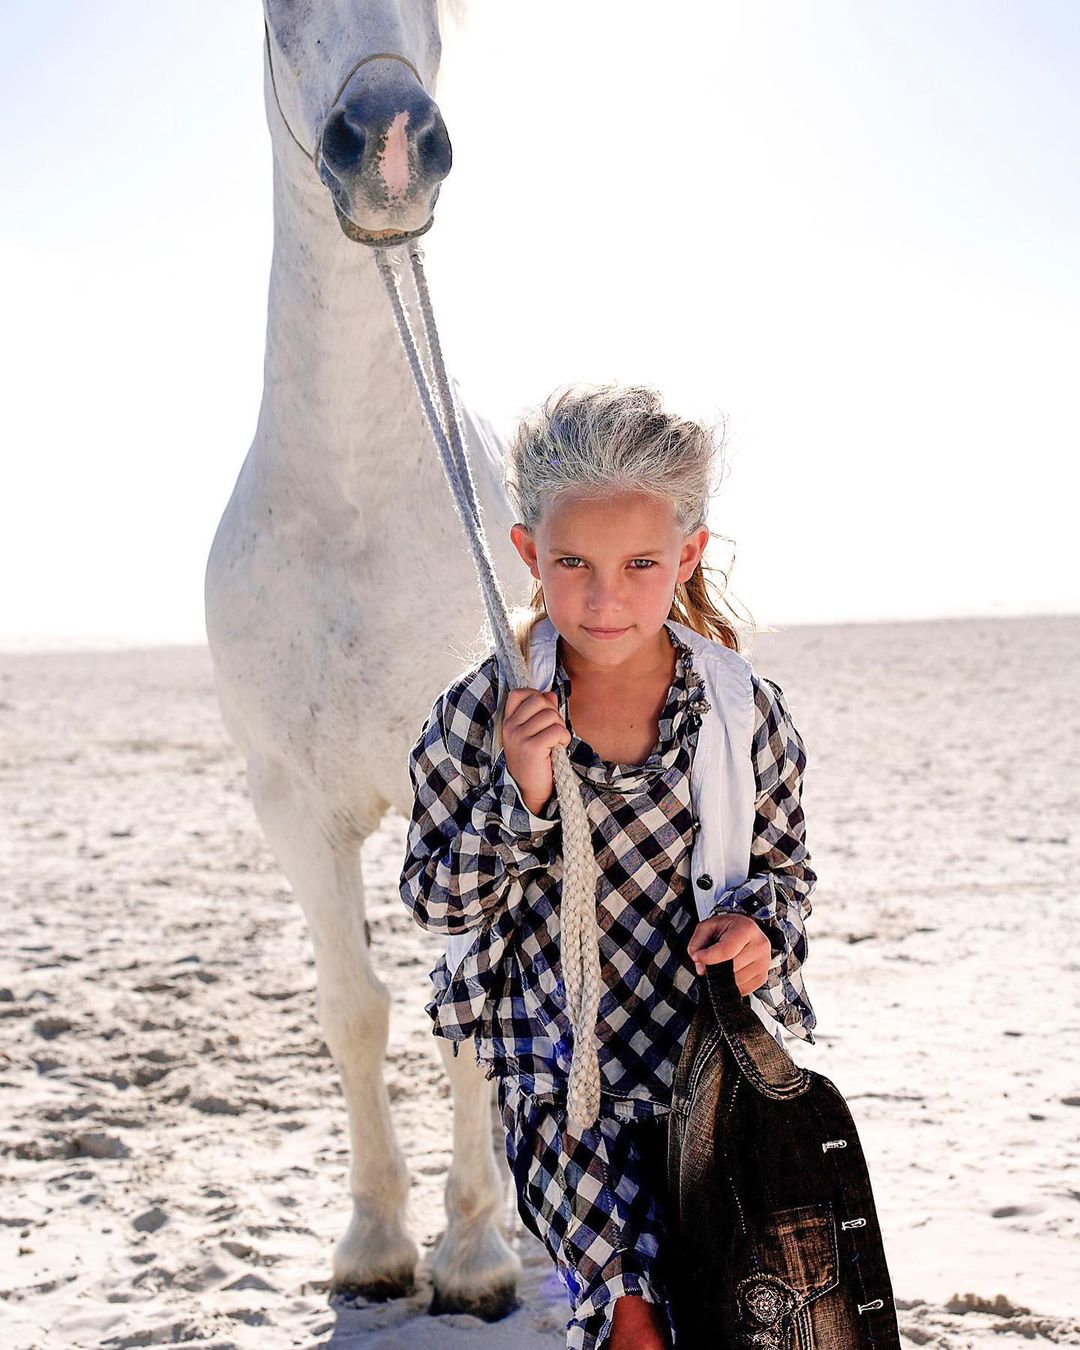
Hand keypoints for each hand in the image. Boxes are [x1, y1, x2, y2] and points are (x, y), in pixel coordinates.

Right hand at [502, 687, 571, 815]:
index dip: (536, 696)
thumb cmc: (534, 760)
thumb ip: (541, 712)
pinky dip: (564, 737)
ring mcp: (519, 738)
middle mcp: (510, 728)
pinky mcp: (532, 748)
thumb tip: (550, 694)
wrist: (529, 790)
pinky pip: (556, 731)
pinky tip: (559, 747)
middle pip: (538, 700)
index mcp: (508, 722)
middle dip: (553, 712)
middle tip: (554, 729)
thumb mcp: (533, 733)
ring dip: (560, 727)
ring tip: (557, 740)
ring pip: (550, 715)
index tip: (544, 711)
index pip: (518, 693)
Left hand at [686, 912, 771, 996]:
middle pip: (731, 968)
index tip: (699, 957)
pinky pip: (743, 989)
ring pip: (736, 981)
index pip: (726, 951)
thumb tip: (700, 966)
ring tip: (724, 963)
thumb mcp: (707, 927)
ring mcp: (764, 963)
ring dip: (724, 977)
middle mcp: (759, 945)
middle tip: (713, 959)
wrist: (744, 930)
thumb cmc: (727, 928)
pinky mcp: (763, 977)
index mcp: (746, 929)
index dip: (708, 957)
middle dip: (715, 967)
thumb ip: (697, 944)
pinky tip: (731, 972)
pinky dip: (733, 984)